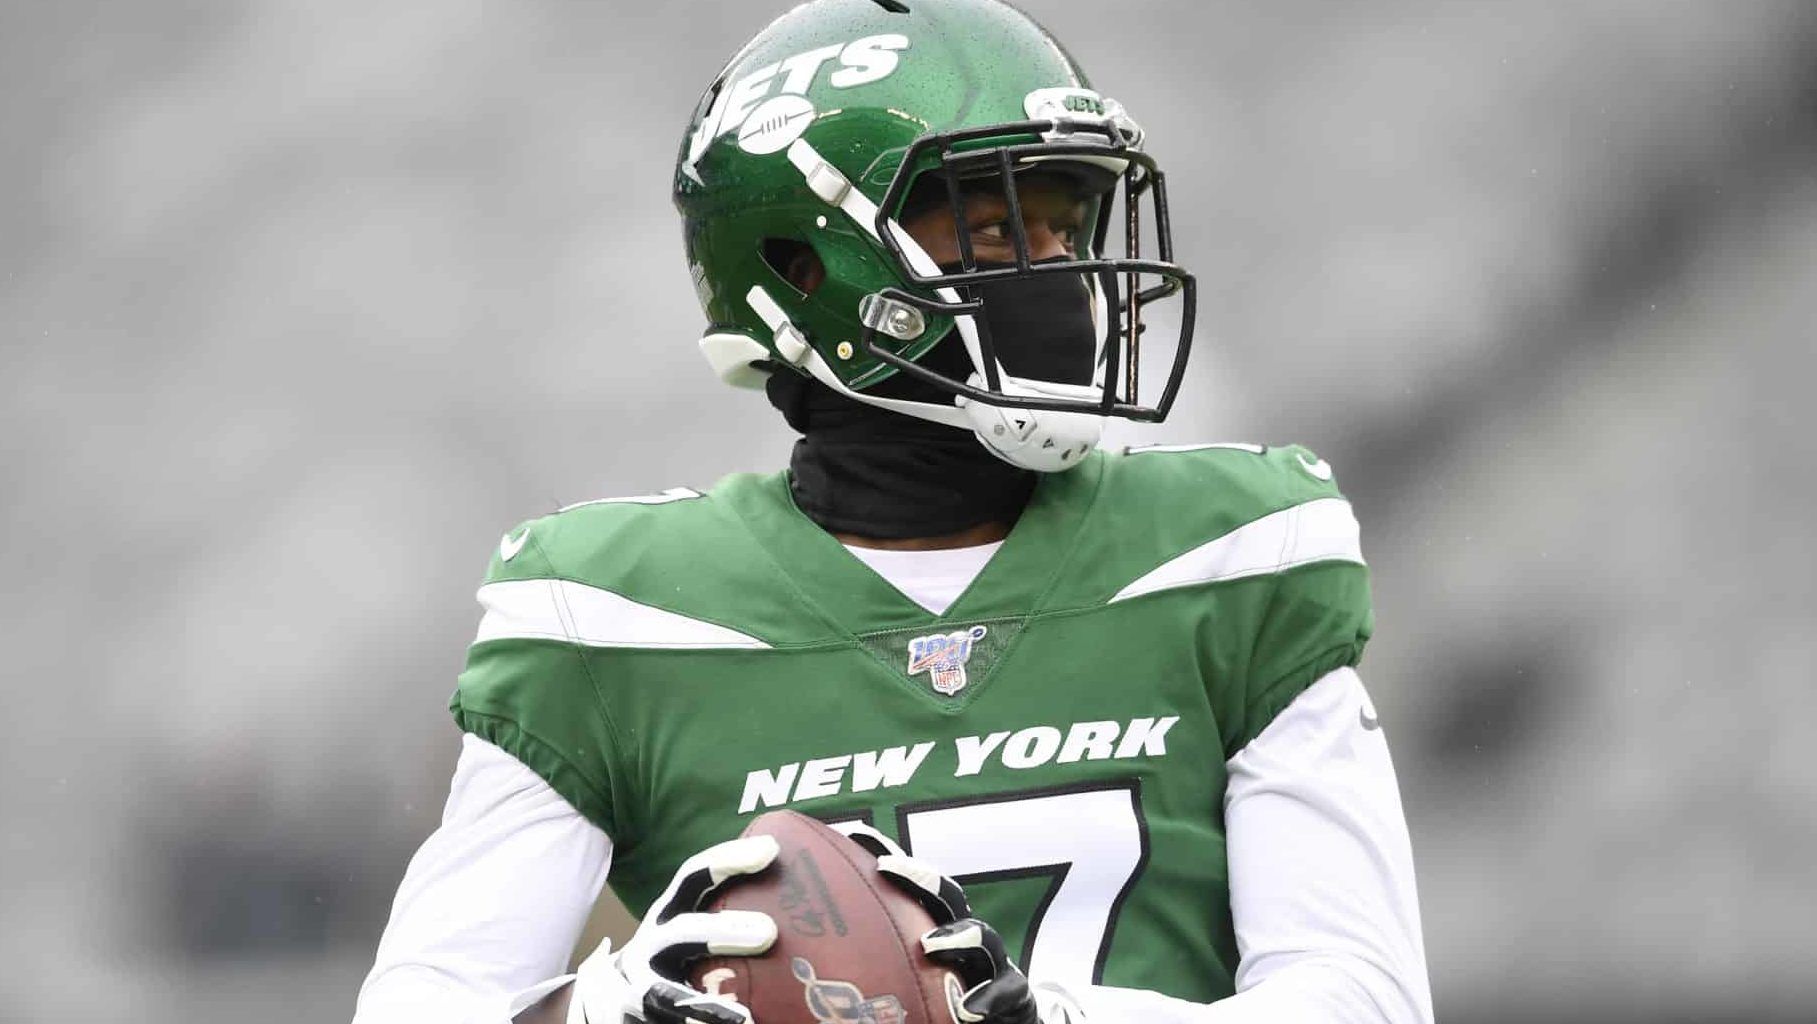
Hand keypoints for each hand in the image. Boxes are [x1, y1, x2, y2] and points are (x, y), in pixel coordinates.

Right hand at [569, 835, 779, 1023]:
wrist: (614, 998)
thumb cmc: (675, 956)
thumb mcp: (692, 926)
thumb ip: (731, 913)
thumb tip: (806, 899)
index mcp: (670, 912)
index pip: (694, 876)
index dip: (728, 859)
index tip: (771, 849)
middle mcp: (653, 945)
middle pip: (684, 933)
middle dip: (724, 931)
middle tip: (770, 932)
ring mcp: (640, 986)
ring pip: (666, 994)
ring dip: (706, 1006)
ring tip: (745, 1020)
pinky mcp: (637, 1017)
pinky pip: (666, 1023)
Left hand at [838, 826, 1084, 1023]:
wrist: (1009, 1021)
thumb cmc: (951, 996)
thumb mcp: (914, 974)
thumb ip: (877, 958)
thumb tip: (816, 952)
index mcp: (941, 926)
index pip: (916, 885)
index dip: (891, 855)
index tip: (858, 834)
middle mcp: (968, 937)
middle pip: (946, 896)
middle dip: (920, 876)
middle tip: (885, 867)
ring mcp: (994, 963)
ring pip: (982, 938)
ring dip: (957, 936)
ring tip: (930, 945)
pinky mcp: (1014, 995)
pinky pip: (1006, 991)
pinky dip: (987, 998)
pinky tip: (969, 1010)